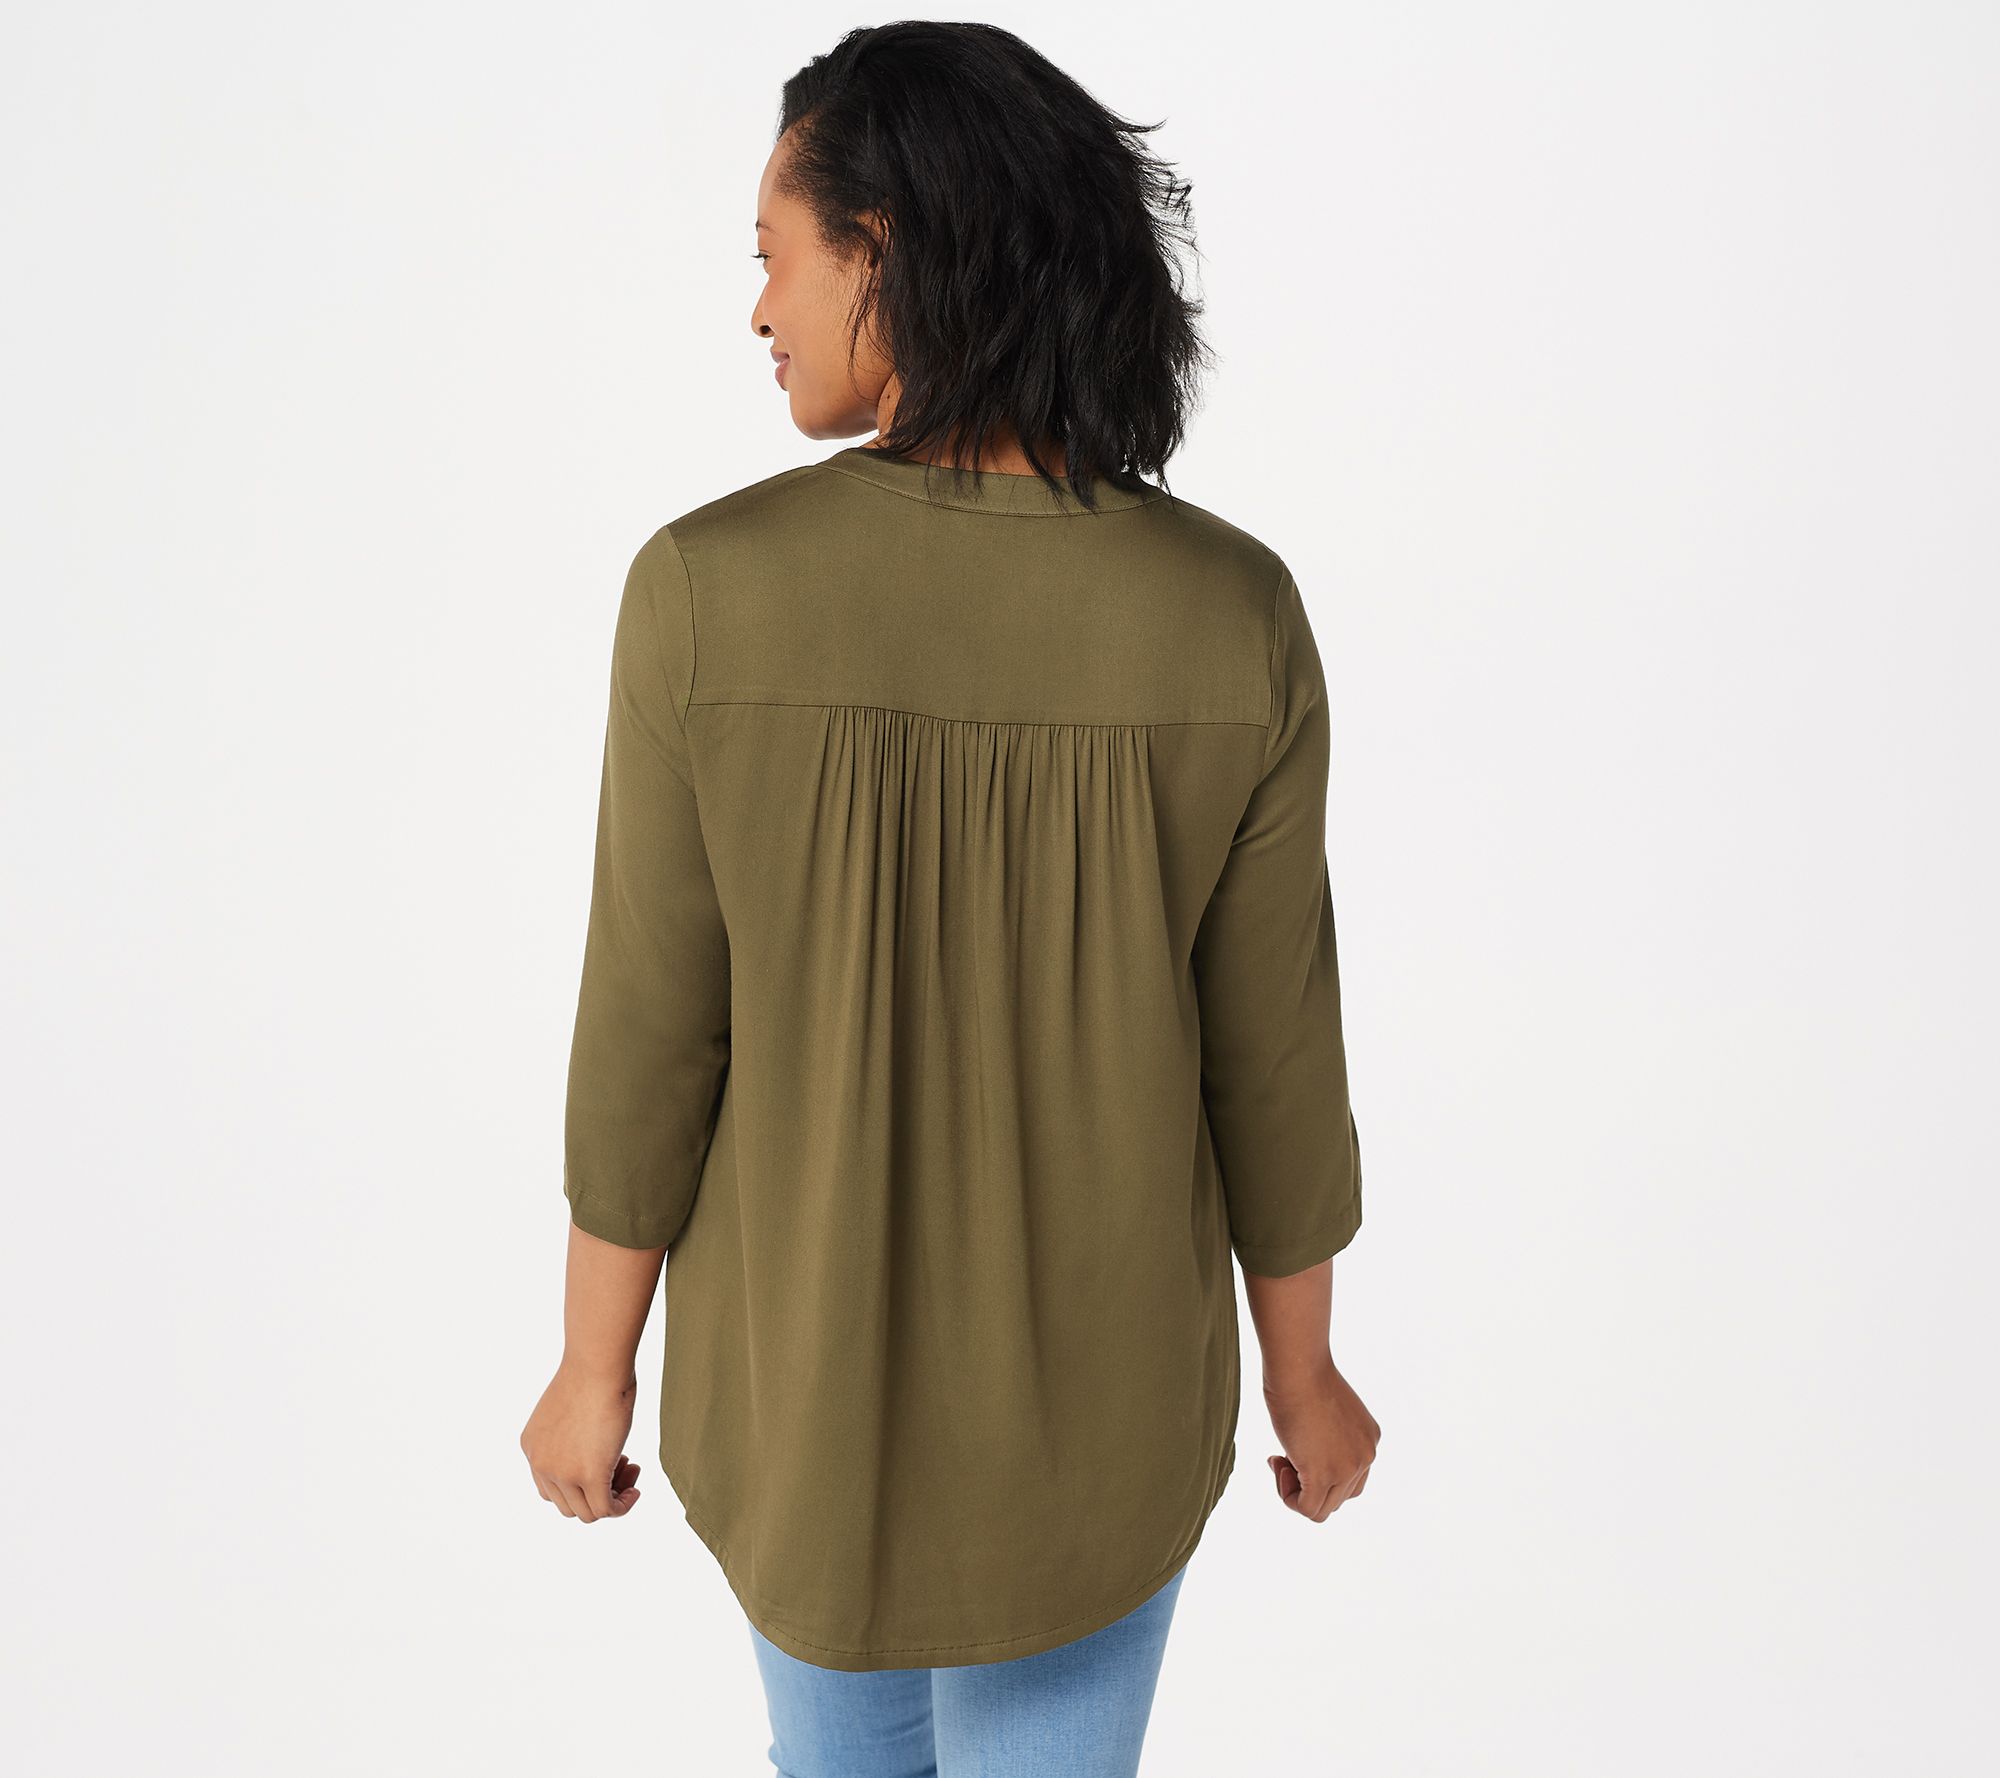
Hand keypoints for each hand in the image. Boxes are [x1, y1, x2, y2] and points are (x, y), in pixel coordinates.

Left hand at [520, 1363, 643, 1521]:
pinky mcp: (589, 1476)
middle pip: (567, 1504)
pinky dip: (622, 1506)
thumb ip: (574, 1435)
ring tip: (631, 1469)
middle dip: (597, 1490)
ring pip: (586, 1512)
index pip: (550, 1487)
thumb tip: (595, 1447)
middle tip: (623, 1463)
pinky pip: (605, 1510)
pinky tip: (635, 1491)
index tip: (605, 1457)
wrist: (598, 1363)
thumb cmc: (594, 1371)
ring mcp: (562, 1473)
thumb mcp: (572, 1409)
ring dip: (612, 1497)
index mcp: (531, 1446)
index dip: (580, 1481)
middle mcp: (540, 1464)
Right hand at [1261, 1357, 1379, 1521]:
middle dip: (1307, 1482)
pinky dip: (1288, 1496)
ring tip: (1280, 1460)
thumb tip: (1303, 1458)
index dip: (1319, 1470)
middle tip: (1282, 1456)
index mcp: (1369, 1439)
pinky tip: (1278, 1465)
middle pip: (1339, 1496)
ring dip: (1296, 1490)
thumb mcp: (1324, 1408)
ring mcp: (1347, 1468)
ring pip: (1322, 1508)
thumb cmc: (1302, 1374)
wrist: (1298, 1366)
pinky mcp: (1323, 1475)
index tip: (1296, 1448)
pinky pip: (1308, 1509)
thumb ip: (1325, 1435)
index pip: (1350, 1477)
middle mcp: (1366, 1456)